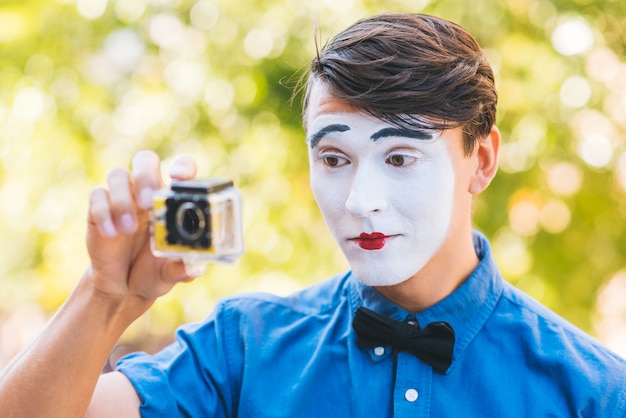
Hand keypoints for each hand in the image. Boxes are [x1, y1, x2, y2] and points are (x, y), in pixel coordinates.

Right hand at [85, 150, 198, 308]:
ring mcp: (122, 198)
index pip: (181, 168)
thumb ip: (182, 268)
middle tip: (147, 202)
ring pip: (118, 174)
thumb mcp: (171, 273)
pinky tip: (111, 233)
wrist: (123, 287)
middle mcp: (147, 193)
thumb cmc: (154, 272)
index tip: (178, 177)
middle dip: (146, 175)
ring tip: (128, 230)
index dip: (182, 166)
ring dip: (122, 200)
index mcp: (172, 200)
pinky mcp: (99, 209)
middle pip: (145, 160)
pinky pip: (97, 196)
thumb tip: (193, 267)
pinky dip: (103, 212)